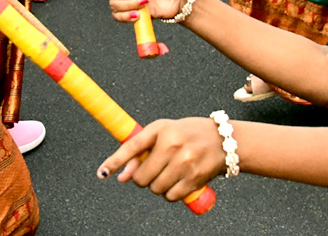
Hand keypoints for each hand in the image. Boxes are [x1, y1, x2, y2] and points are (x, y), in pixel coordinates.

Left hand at [97, 117, 225, 201]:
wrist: (225, 141)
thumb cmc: (190, 134)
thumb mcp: (165, 132)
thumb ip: (141, 151)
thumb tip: (122, 176)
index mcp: (163, 129)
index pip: (132, 147)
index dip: (114, 161)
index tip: (102, 173)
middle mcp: (173, 145)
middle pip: (142, 177)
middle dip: (142, 178)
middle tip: (153, 169)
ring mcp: (184, 164)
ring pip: (155, 188)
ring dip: (157, 186)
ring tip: (168, 173)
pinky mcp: (194, 179)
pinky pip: (170, 197)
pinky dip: (170, 193)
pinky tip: (178, 181)